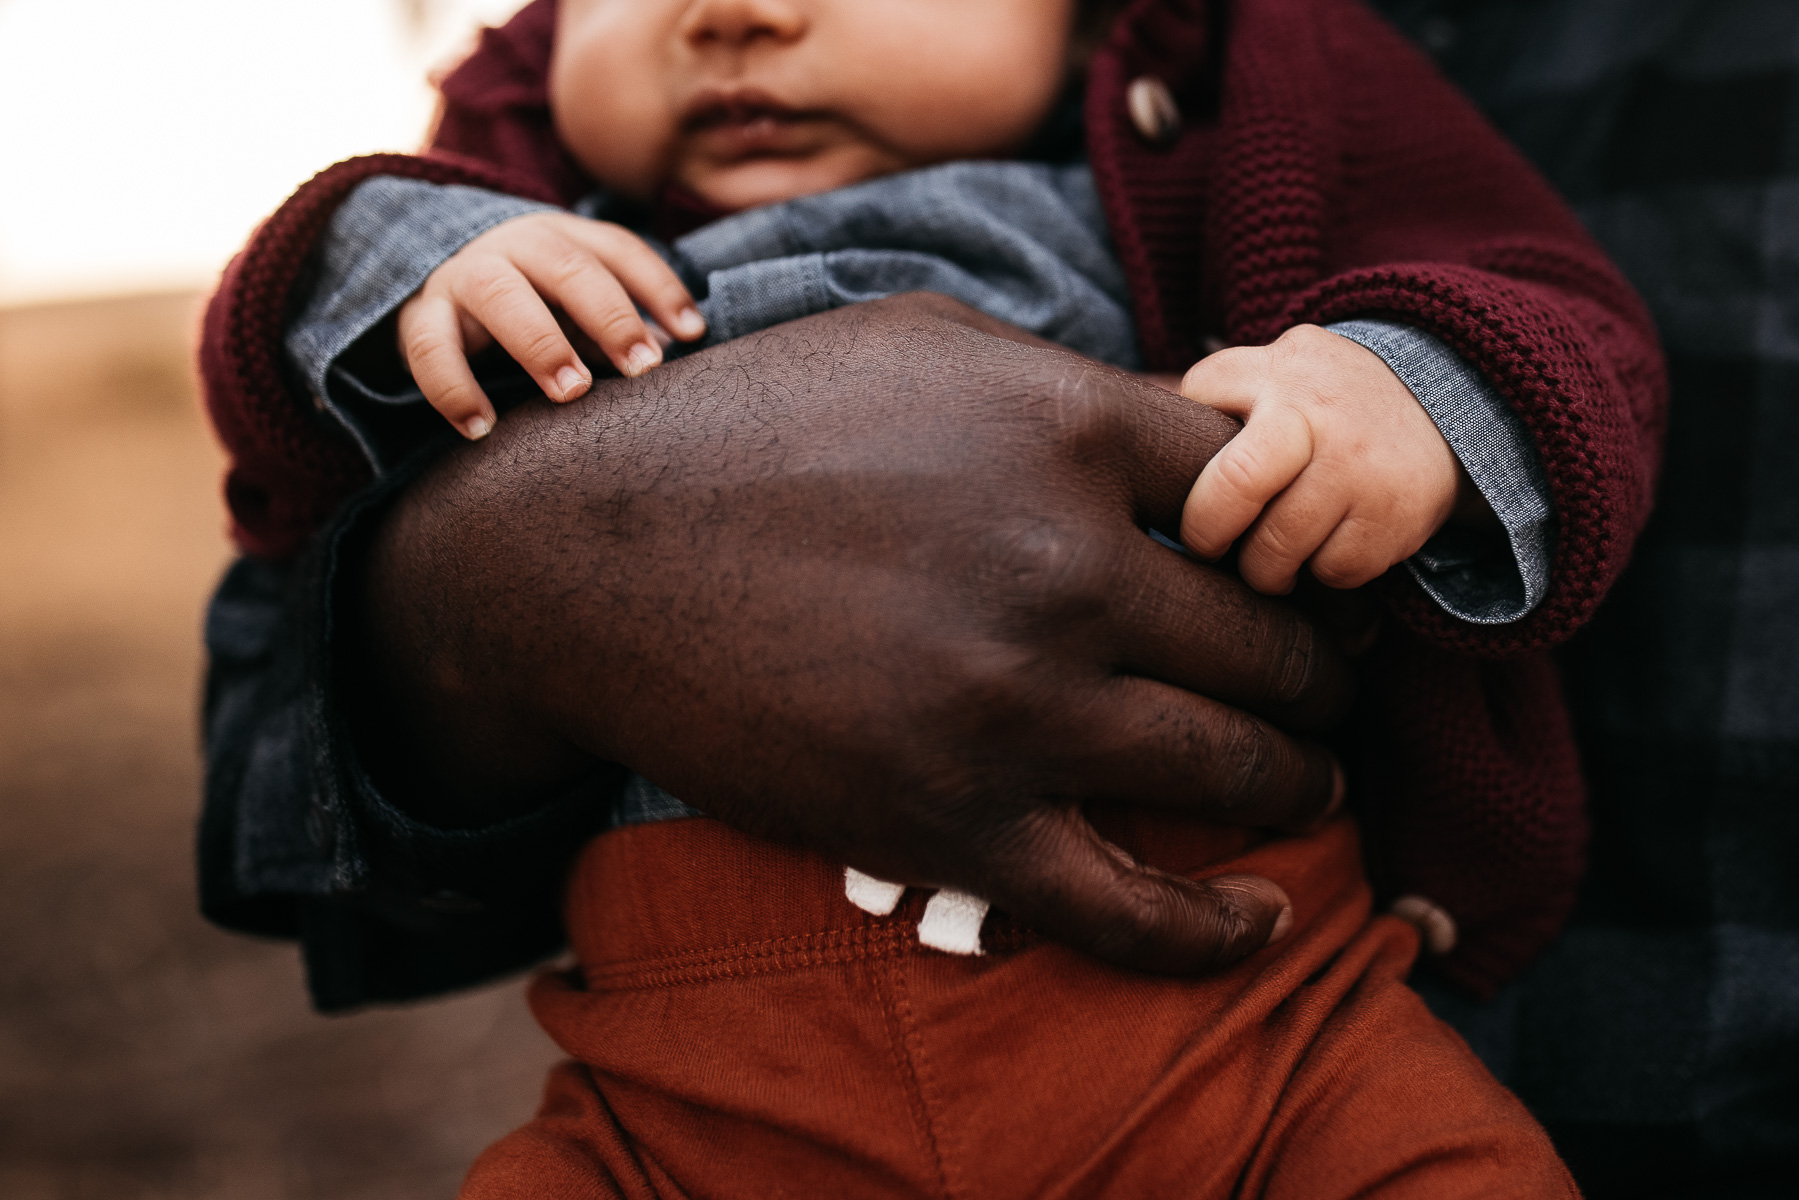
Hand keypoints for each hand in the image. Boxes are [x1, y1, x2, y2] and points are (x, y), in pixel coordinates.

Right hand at [358, 295, 1352, 975]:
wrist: (582, 555)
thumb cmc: (751, 428)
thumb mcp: (921, 342)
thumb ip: (1070, 382)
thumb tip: (1197, 434)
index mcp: (1062, 428)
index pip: (1262, 491)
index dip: (1299, 542)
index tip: (1297, 579)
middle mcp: (1060, 566)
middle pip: (1276, 643)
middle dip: (1315, 675)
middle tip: (1318, 691)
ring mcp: (1009, 705)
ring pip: (1236, 767)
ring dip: (1294, 779)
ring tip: (1300, 778)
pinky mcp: (947, 824)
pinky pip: (1132, 911)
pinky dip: (1217, 928)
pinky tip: (1260, 916)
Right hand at [394, 211, 706, 438]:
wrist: (428, 289)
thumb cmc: (527, 306)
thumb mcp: (571, 306)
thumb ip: (611, 327)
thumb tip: (668, 351)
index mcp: (560, 238)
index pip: (617, 249)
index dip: (659, 286)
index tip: (692, 334)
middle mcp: (512, 246)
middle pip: (565, 265)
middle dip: (609, 315)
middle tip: (643, 367)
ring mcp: (461, 275)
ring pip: (499, 293)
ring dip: (540, 341)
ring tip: (572, 392)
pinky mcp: (418, 314)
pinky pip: (429, 346)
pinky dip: (453, 387)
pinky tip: (480, 428)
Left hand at [1179, 324, 1474, 594]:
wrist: (1444, 398)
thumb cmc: (1323, 400)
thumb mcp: (1272, 369)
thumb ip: (1211, 394)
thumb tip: (1130, 429)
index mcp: (1276, 372)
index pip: (1201, 402)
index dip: (1181, 452)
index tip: (1174, 489)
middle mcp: (1318, 415)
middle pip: (1235, 487)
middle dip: (1207, 534)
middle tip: (1207, 548)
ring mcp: (1359, 467)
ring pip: (1278, 548)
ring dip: (1265, 568)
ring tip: (1270, 556)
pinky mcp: (1395, 516)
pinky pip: (1332, 571)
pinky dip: (1322, 574)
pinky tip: (1324, 549)